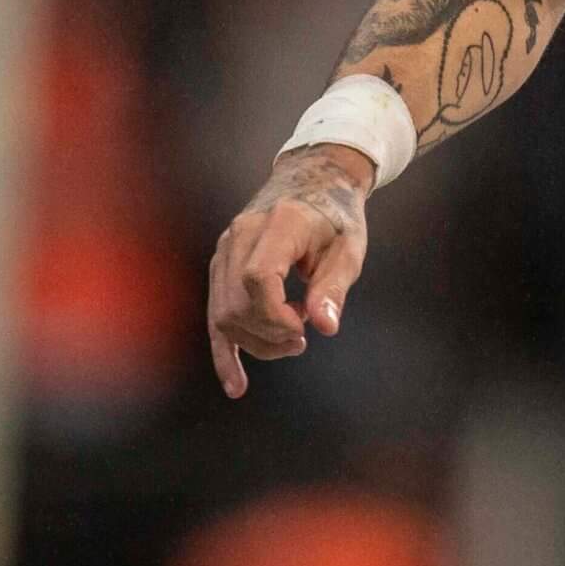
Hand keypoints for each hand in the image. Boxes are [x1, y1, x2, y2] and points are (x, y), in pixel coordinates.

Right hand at [206, 143, 374, 397]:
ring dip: (255, 340)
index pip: (258, 278)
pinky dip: (225, 350)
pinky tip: (237, 384)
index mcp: (277, 224)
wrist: (313, 181)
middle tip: (304, 338)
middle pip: (236, 302)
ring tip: (292, 340)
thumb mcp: (349, 247)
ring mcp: (224, 249)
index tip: (304, 329)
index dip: (277, 315)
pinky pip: (214, 313)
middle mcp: (241, 234)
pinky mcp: (219, 264)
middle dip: (269, 333)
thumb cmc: (337, 215)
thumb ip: (334, 286)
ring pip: (222, 313)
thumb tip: (325, 328)